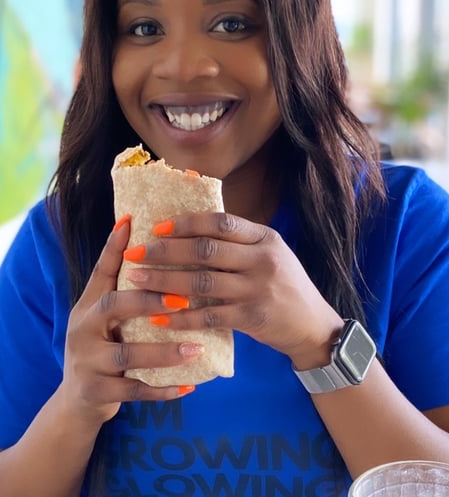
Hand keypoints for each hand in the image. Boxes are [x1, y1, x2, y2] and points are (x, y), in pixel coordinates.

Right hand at [60, 217, 200, 428]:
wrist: (75, 403)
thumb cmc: (102, 346)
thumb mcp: (103, 314)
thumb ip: (121, 284)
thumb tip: (136, 231)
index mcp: (87, 305)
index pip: (101, 271)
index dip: (115, 247)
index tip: (131, 223)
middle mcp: (82, 329)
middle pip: (112, 306)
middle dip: (148, 301)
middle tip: (184, 298)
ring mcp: (87, 363)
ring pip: (127, 356)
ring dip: (164, 352)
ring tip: (196, 348)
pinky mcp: (97, 393)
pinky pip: (134, 392)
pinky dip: (162, 390)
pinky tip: (189, 386)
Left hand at [123, 212, 343, 369]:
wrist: (314, 326)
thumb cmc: (284, 286)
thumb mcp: (270, 255)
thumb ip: (239, 244)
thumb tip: (192, 231)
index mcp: (264, 237)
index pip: (221, 222)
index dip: (187, 223)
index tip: (158, 227)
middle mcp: (262, 259)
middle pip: (205, 250)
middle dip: (166, 251)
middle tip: (137, 253)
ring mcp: (258, 288)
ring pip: (201, 282)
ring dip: (165, 281)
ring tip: (137, 281)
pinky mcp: (253, 317)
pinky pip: (209, 316)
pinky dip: (181, 316)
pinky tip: (158, 317)